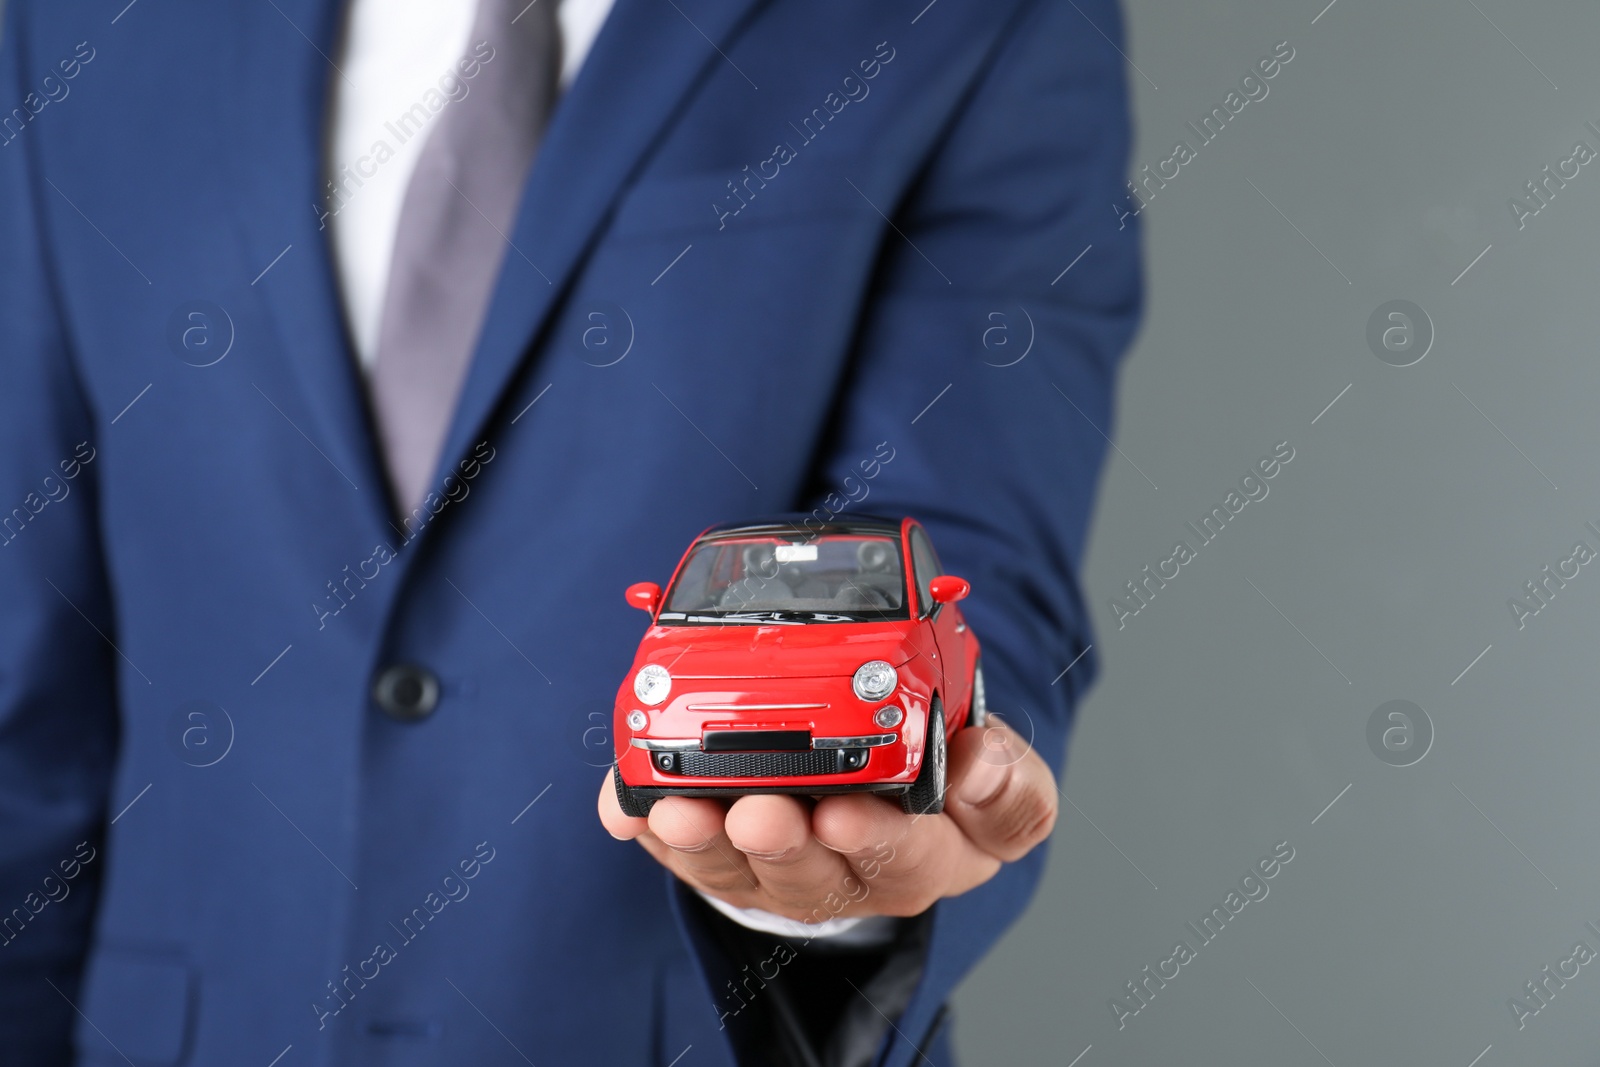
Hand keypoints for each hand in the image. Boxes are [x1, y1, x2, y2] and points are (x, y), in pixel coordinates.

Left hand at [596, 717, 1056, 920]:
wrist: (883, 780)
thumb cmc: (943, 779)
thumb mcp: (1002, 778)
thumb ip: (1007, 779)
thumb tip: (979, 761)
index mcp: (931, 853)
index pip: (913, 857)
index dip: (879, 840)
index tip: (846, 814)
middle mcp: (850, 873)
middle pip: (813, 872)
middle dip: (780, 842)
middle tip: (757, 812)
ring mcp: (780, 868)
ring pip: (738, 867)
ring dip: (705, 841)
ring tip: (680, 811)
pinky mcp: (723, 854)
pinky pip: (681, 849)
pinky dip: (650, 826)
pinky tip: (627, 804)